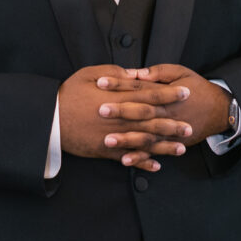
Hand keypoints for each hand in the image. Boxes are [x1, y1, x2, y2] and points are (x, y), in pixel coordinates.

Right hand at [59, 65, 192, 171]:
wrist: (50, 120)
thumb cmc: (68, 94)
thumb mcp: (89, 74)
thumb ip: (114, 74)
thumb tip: (133, 74)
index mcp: (118, 98)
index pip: (150, 95)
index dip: (169, 94)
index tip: (186, 93)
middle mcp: (120, 118)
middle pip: (152, 121)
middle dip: (173, 124)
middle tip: (190, 126)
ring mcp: (115, 137)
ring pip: (145, 142)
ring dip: (164, 146)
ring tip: (181, 148)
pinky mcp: (106, 151)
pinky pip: (129, 158)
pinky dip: (143, 163)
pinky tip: (157, 166)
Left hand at [97, 64, 231, 147]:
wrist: (219, 110)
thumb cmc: (197, 88)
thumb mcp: (180, 72)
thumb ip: (158, 72)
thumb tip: (136, 73)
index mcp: (165, 93)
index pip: (139, 87)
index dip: (120, 84)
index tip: (101, 82)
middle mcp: (166, 112)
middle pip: (140, 111)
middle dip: (120, 111)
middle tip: (100, 110)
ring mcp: (169, 130)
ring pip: (145, 135)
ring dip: (127, 139)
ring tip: (107, 140)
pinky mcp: (171, 143)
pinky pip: (154, 152)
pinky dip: (140, 157)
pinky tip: (124, 160)